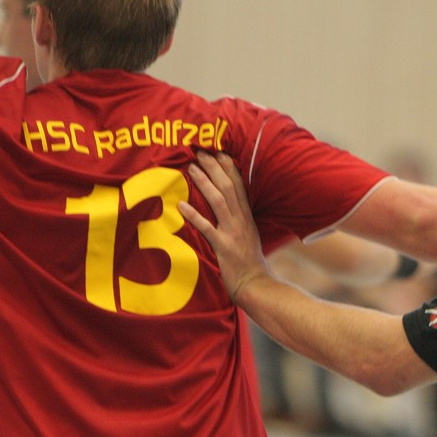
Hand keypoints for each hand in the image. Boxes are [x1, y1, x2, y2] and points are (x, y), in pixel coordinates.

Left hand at [179, 151, 269, 301]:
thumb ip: (238, 219)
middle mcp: (241, 220)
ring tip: (191, 168)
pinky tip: (181, 206)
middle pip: (228, 187)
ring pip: (219, 201)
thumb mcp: (248, 235)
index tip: (217, 151)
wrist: (255, 284)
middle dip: (214, 167)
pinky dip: (194, 216)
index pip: (239, 185)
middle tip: (199, 152)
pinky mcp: (223, 248)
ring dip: (204, 183)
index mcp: (246, 216)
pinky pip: (207, 229)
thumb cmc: (249, 263)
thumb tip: (226, 206)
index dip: (228, 167)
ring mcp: (233, 233)